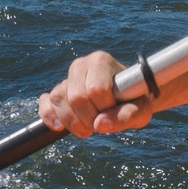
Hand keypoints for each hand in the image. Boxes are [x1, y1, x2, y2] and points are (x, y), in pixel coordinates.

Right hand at [38, 50, 154, 136]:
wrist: (127, 99)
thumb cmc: (135, 101)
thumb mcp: (141, 109)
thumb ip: (127, 116)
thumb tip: (100, 124)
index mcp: (100, 61)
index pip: (96, 89)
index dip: (106, 108)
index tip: (116, 112)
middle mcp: (80, 65)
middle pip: (76, 97)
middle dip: (89, 119)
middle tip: (101, 124)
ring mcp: (66, 78)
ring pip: (58, 99)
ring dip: (72, 122)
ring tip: (88, 127)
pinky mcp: (56, 92)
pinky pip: (46, 103)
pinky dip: (50, 116)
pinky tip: (59, 127)